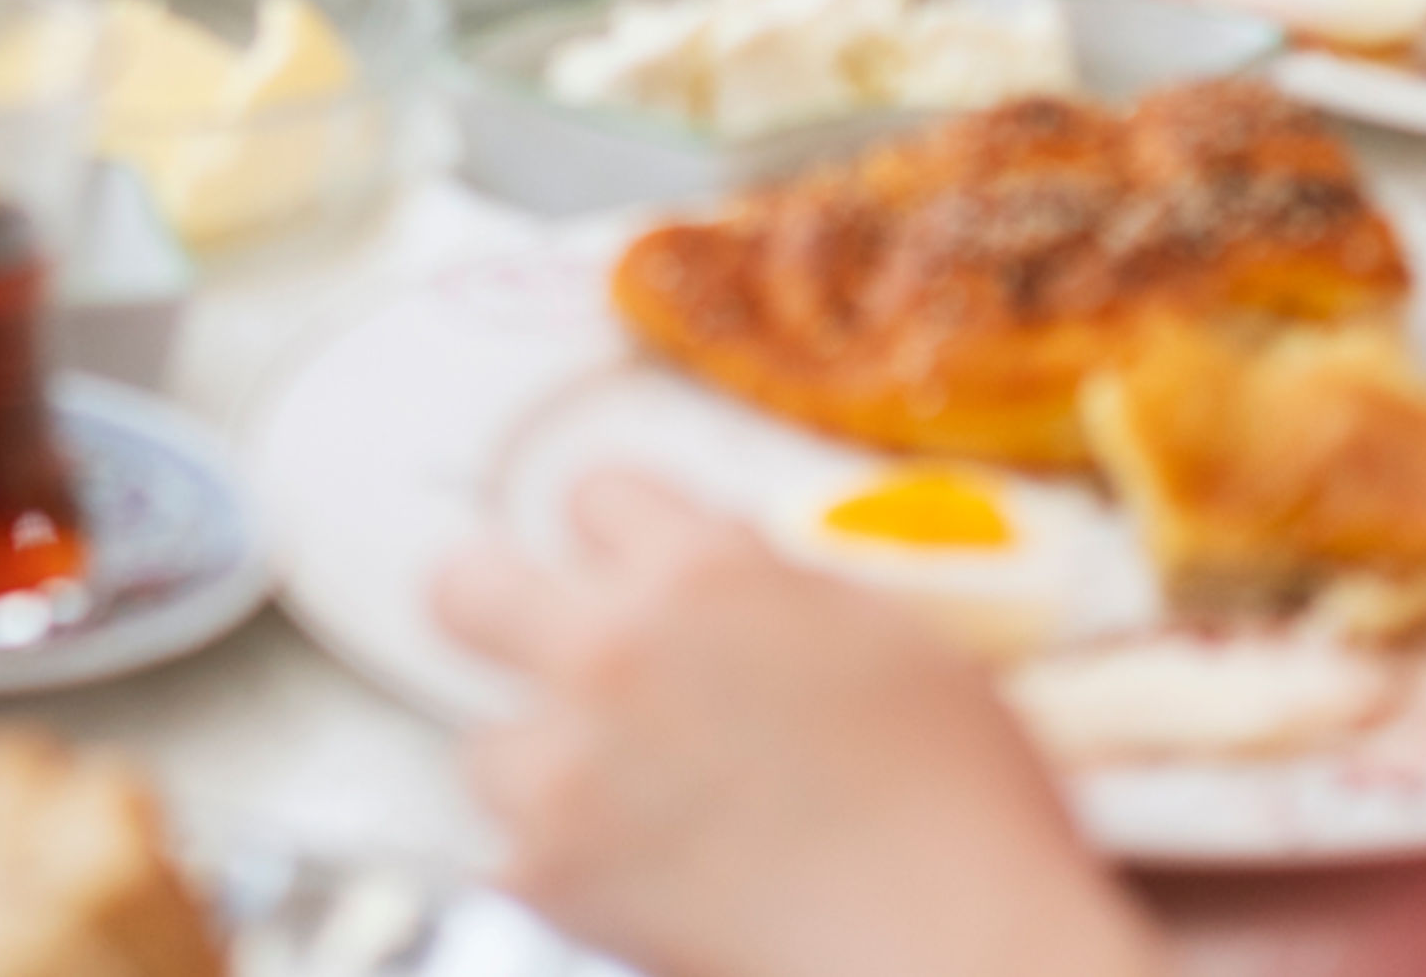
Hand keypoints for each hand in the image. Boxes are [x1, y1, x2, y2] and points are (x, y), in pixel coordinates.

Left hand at [432, 471, 1149, 976]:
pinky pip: (512, 861)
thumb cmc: (959, 809)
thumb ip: (773, 591)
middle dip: (499, 615)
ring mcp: (567, 765)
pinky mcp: (548, 874)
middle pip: (465, 585)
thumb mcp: (884, 638)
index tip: (631, 578)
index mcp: (701, 571)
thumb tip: (723, 574)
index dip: (619, 543)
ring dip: (541, 775)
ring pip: (484, 747)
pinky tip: (645, 888)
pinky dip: (565, 877)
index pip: (591, 495)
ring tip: (626, 817)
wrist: (958, 952)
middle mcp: (613, 650)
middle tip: (539, 656)